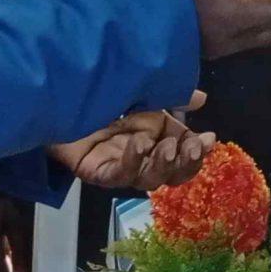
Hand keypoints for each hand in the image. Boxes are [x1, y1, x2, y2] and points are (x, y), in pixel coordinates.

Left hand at [53, 94, 215, 190]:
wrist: (61, 93)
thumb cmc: (103, 93)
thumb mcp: (145, 92)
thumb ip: (172, 95)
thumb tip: (202, 97)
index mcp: (157, 141)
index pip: (184, 155)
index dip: (198, 151)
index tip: (209, 138)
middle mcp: (141, 158)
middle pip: (170, 174)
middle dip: (186, 162)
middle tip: (191, 147)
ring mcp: (119, 167)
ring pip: (147, 180)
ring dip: (161, 165)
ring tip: (165, 147)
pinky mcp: (96, 171)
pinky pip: (117, 174)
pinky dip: (131, 160)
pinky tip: (137, 144)